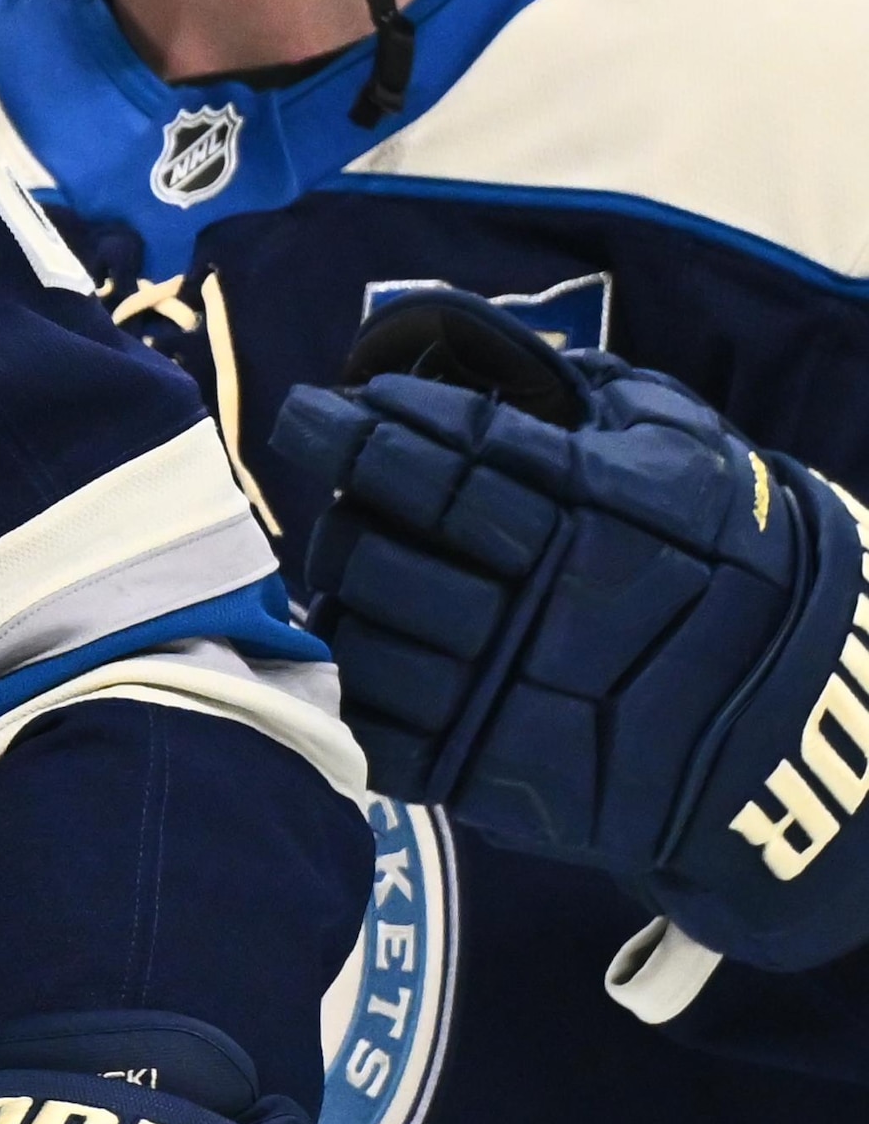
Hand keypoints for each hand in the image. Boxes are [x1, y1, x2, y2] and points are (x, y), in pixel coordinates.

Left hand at [272, 295, 868, 973]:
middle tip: (344, 501)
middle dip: (340, 513)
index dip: (362, 430)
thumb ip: (591, 395)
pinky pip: (378, 733)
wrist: (804, 718)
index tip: (319, 411)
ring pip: (360, 638)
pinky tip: (355, 658)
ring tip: (347, 578)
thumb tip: (491, 348)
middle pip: (375, 546)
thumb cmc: (736, 558)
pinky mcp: (498, 775)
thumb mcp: (689, 450)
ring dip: (335, 600)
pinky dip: (347, 692)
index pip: (444, 455)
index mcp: (592, 511)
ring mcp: (515, 694)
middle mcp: (543, 599)